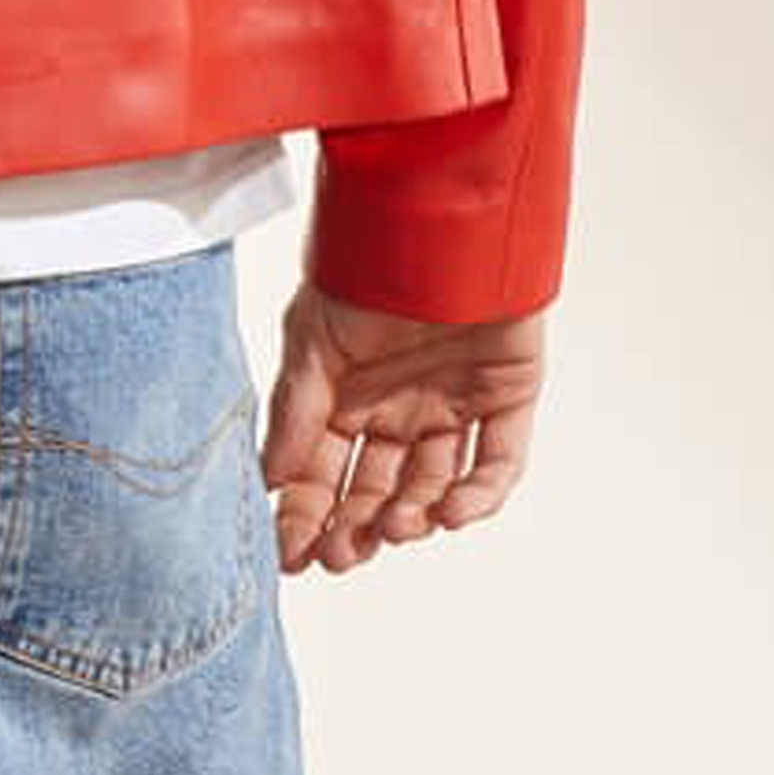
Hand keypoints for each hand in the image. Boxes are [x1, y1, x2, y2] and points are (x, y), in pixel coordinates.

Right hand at [258, 275, 546, 572]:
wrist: (437, 217)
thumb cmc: (363, 268)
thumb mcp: (311, 339)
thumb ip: (295, 412)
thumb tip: (268, 481)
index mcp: (345, 396)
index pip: (320, 474)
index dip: (305, 517)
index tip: (293, 557)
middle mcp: (397, 407)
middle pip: (374, 490)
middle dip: (356, 529)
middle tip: (343, 555)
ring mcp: (452, 405)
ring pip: (433, 486)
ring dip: (412, 517)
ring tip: (395, 525)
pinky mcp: (505, 399)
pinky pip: (496, 463)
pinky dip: (477, 497)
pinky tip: (450, 511)